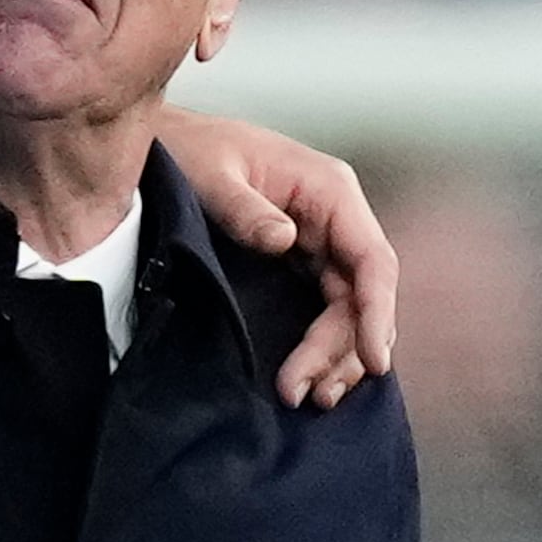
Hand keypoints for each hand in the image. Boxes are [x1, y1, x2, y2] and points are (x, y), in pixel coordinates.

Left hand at [156, 109, 397, 408]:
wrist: (163, 146)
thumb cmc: (189, 150)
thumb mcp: (212, 175)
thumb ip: (246, 211)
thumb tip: (285, 241)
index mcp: (329, 189)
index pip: (372, 260)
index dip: (378, 313)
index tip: (374, 359)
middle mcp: (335, 216)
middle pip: (362, 295)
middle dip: (343, 348)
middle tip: (309, 391)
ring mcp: (321, 239)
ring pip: (349, 309)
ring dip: (337, 356)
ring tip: (310, 396)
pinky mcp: (302, 260)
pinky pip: (328, 308)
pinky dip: (323, 345)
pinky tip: (310, 376)